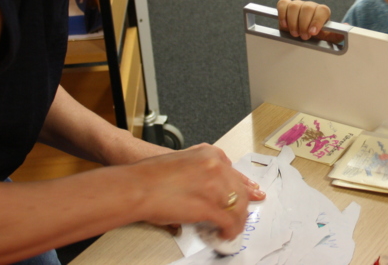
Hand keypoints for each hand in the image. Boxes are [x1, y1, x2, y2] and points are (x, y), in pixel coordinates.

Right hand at [132, 144, 264, 238]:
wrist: (136, 187)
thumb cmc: (149, 176)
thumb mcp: (180, 160)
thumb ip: (198, 169)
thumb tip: (202, 187)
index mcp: (209, 154)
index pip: (234, 172)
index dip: (243, 185)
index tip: (251, 191)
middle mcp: (215, 167)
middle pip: (240, 189)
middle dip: (243, 204)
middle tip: (243, 214)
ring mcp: (214, 186)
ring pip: (239, 205)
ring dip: (238, 220)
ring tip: (233, 228)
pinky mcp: (209, 207)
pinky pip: (229, 221)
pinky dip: (230, 230)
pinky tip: (226, 234)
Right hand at [276, 0, 341, 41]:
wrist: (302, 34)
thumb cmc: (315, 36)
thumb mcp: (327, 38)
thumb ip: (337, 35)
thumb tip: (346, 27)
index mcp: (322, 12)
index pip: (322, 10)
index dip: (317, 21)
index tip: (313, 32)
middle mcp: (311, 6)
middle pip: (308, 8)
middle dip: (304, 24)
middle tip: (304, 36)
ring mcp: (298, 4)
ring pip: (294, 6)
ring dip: (293, 22)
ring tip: (295, 33)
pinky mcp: (286, 5)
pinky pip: (283, 4)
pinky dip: (283, 14)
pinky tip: (285, 25)